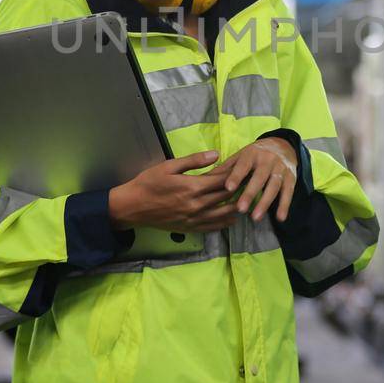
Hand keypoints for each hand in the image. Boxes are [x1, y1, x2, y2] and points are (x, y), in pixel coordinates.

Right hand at [108, 151, 239, 231]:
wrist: (132, 206)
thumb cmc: (149, 183)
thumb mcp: (169, 166)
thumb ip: (194, 161)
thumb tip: (216, 154)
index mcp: (192, 187)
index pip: (222, 180)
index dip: (235, 174)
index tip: (244, 169)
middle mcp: (196, 205)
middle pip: (225, 197)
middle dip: (239, 189)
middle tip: (250, 183)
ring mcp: (194, 219)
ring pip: (223, 214)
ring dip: (236, 207)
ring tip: (247, 201)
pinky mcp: (189, 228)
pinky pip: (212, 227)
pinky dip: (225, 223)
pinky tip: (232, 218)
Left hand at [207, 137, 297, 221]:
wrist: (283, 145)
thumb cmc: (255, 155)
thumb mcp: (241, 156)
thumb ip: (226, 168)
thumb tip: (205, 179)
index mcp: (252, 154)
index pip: (243, 166)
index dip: (236, 176)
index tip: (228, 188)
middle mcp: (268, 160)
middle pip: (259, 178)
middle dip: (250, 193)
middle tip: (240, 209)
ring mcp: (281, 169)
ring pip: (273, 186)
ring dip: (265, 203)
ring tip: (255, 218)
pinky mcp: (291, 178)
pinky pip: (288, 192)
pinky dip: (284, 205)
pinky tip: (280, 218)